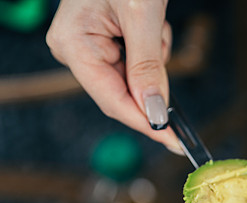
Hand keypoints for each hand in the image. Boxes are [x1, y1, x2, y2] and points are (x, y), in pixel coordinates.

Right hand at [46, 0, 181, 152]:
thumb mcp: (142, 16)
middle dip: (151, 81)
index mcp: (72, 44)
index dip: (145, 123)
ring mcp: (86, 46)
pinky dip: (152, 48)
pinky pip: (135, 62)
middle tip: (164, 47)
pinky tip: (151, 24)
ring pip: (133, 78)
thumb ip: (148, 67)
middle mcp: (73, 49)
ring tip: (154, 24)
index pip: (112, 100)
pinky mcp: (103, 41)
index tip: (173, 142)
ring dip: (154, 60)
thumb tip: (155, 113)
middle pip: (122, 93)